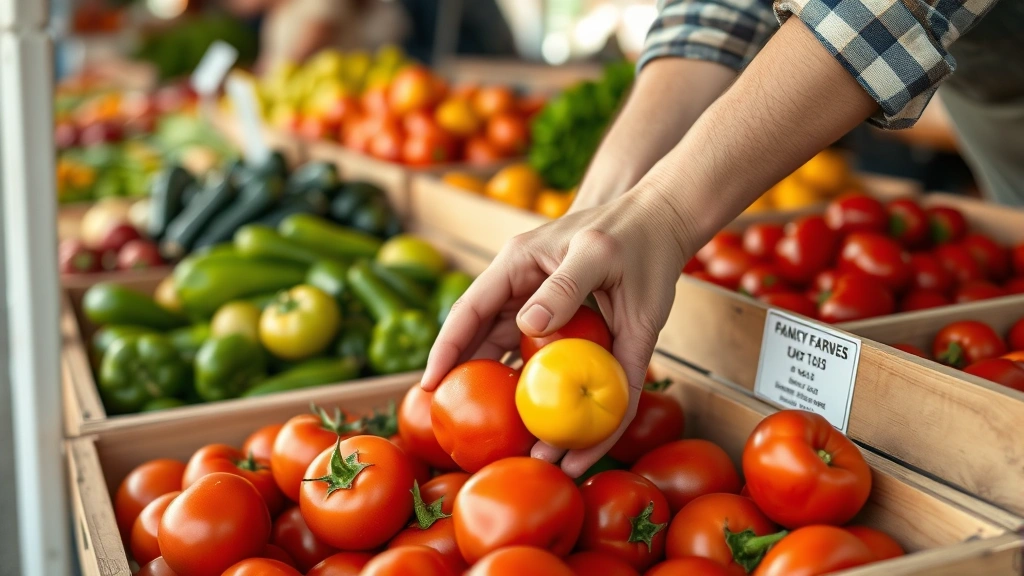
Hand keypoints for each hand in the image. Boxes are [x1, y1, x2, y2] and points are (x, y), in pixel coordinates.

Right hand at [420, 186, 691, 476]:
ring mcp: (549, 312)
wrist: (665, 224)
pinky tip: (555, 430)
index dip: (446, 349)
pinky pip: (555, 367)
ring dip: (512, 398)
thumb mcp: (597, 254)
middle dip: (472, 382)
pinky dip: (552, 396)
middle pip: (486, 342)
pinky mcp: (576, 329)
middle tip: (459, 427)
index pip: (469, 311)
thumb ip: (565, 286)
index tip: (429, 386)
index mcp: (518, 266)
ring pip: (516, 359)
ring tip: (512, 441)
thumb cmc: (631, 232)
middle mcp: (526, 291)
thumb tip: (526, 325)